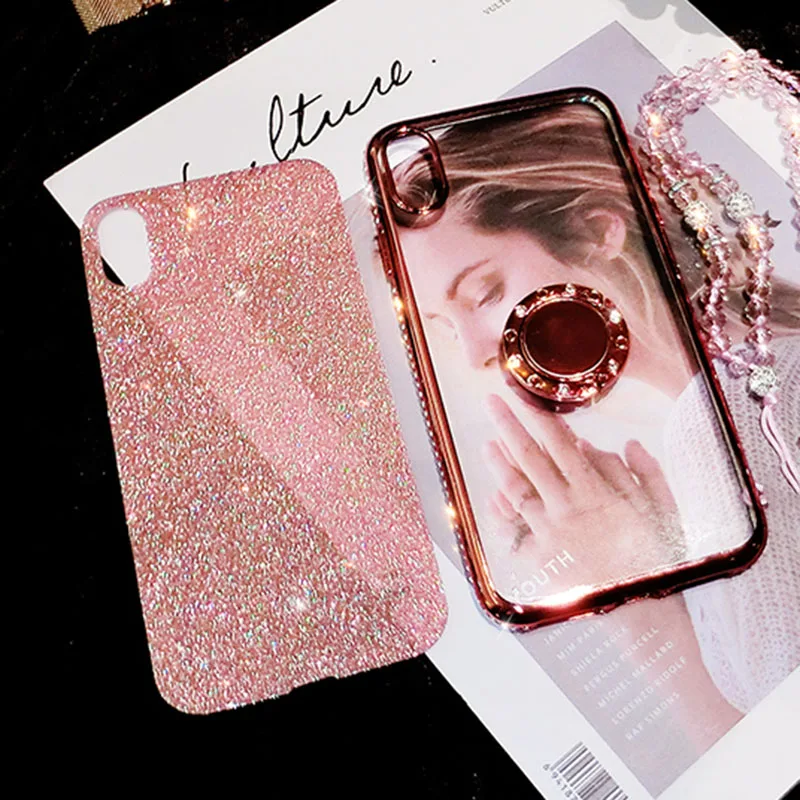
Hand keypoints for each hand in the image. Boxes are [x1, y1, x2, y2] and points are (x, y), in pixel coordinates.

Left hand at [484, 394, 681, 586]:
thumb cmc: (655, 558)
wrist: (642, 612)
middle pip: (530, 458)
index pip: (560, 444)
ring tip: (486, 444)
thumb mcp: (662, 509)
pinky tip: (493, 495)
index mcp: (596, 491)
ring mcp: (549, 534)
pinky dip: (501, 511)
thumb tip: (611, 443)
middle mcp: (567, 508)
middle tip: (490, 403)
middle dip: (508, 426)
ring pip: (516, 490)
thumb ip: (640, 472)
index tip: (523, 397)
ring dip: (499, 464)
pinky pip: (513, 530)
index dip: (539, 418)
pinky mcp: (539, 559)